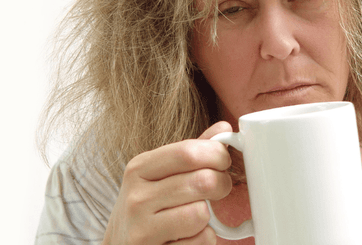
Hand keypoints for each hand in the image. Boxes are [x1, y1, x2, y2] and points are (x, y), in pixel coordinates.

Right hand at [102, 122, 233, 243]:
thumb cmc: (146, 206)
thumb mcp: (159, 174)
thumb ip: (190, 152)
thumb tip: (224, 128)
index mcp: (139, 169)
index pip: (187, 152)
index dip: (216, 154)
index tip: (223, 161)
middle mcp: (137, 197)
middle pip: (201, 181)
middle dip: (221, 184)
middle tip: (219, 188)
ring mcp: (143, 228)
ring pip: (202, 213)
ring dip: (208, 216)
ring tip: (196, 215)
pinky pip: (202, 240)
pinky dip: (204, 238)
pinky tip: (188, 236)